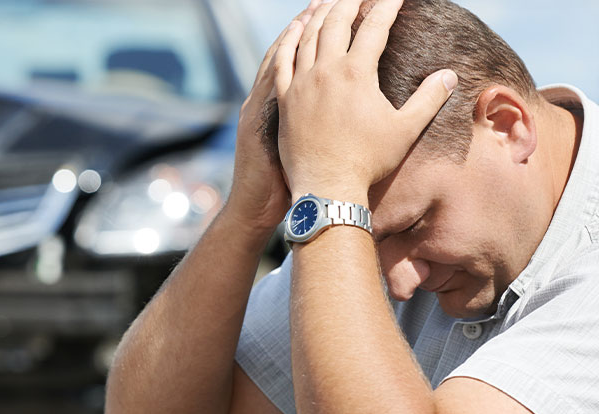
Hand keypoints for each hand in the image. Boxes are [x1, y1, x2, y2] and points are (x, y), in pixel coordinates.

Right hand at [225, 0, 324, 234]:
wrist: (256, 208)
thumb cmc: (280, 185)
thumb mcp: (293, 147)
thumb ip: (311, 123)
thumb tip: (342, 109)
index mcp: (277, 102)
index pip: (298, 57)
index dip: (312, 33)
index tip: (331, 9)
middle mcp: (268, 98)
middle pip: (293, 48)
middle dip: (313, 20)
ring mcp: (261, 106)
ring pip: (280, 57)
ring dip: (299, 29)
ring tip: (317, 5)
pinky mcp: (260, 119)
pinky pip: (271, 79)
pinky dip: (282, 56)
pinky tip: (295, 37)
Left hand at [273, 0, 456, 204]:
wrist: (327, 187)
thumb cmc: (368, 161)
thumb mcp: (405, 130)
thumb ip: (429, 99)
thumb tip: (450, 75)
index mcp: (356, 73)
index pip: (374, 26)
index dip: (387, 6)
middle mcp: (325, 71)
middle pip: (336, 21)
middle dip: (350, 2)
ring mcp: (301, 84)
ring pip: (308, 36)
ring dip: (320, 13)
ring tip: (330, 2)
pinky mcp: (284, 99)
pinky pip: (283, 60)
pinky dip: (290, 39)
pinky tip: (296, 29)